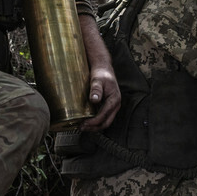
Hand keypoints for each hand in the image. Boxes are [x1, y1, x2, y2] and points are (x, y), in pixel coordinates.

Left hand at [79, 16, 120, 131]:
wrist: (103, 67)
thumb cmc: (101, 73)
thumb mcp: (97, 80)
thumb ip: (96, 89)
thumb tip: (95, 100)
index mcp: (114, 100)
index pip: (104, 116)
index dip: (94, 122)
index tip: (83, 124)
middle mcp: (115, 105)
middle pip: (106, 122)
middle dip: (94, 128)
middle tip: (81, 128)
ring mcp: (112, 106)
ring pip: (105, 121)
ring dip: (94, 126)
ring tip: (82, 127)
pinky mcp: (108, 105)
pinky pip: (103, 117)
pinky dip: (95, 121)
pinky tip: (86, 121)